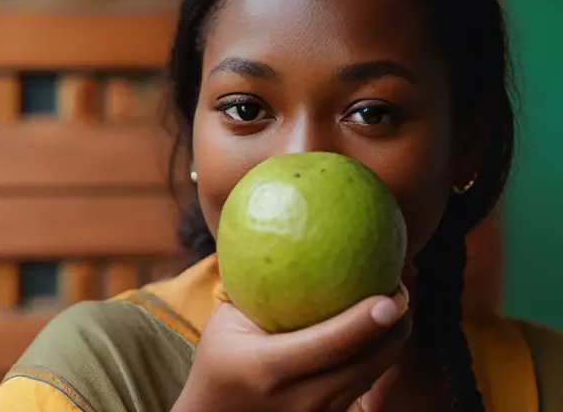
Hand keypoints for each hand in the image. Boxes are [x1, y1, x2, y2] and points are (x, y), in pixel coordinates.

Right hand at [172, 285, 410, 411]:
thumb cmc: (220, 354)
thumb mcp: (227, 319)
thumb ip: (256, 285)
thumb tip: (286, 228)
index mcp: (270, 368)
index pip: (328, 345)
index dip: (363, 323)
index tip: (391, 297)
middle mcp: (299, 398)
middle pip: (364, 365)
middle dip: (394, 329)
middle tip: (401, 289)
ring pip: (371, 377)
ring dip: (392, 342)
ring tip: (399, 304)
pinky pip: (363, 385)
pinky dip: (377, 356)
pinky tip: (383, 328)